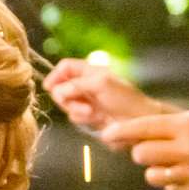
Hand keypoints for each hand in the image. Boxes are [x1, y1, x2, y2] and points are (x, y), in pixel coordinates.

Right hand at [43, 58, 166, 131]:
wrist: (139, 122)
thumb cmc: (124, 98)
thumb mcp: (100, 83)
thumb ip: (75, 84)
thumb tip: (56, 90)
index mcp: (90, 70)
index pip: (65, 67)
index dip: (55, 75)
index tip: (49, 87)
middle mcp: (85, 84)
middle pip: (60, 87)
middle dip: (66, 97)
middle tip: (80, 103)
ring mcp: (87, 101)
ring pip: (66, 105)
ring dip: (77, 110)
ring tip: (93, 113)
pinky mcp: (88, 117)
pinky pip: (74, 117)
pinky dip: (83, 119)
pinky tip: (97, 119)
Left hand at [101, 107, 188, 189]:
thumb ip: (165, 124)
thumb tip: (128, 134)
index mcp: (187, 126)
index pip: (142, 128)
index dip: (120, 131)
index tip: (107, 134)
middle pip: (141, 154)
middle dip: (141, 150)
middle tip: (151, 147)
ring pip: (151, 175)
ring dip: (155, 168)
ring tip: (170, 161)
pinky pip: (168, 188)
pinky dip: (171, 181)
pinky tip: (184, 172)